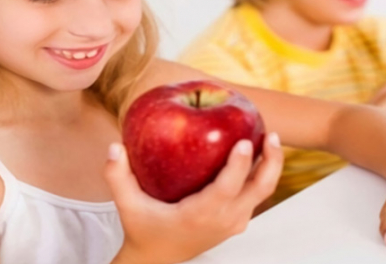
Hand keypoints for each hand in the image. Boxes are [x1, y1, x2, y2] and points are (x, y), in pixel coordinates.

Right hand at [106, 133, 283, 263]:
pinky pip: (254, 195)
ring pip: (262, 192)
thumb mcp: (127, 206)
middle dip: (270, 161)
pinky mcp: (236, 222)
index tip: (244, 141)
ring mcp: (233, 223)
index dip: (239, 165)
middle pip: (259, 188)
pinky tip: (255, 154)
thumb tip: (115, 146)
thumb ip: (117, 176)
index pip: (227, 188)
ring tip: (270, 138)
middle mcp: (223, 220)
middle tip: (271, 134)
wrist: (156, 259)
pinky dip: (258, 174)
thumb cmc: (144, 230)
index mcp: (200, 215)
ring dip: (269, 166)